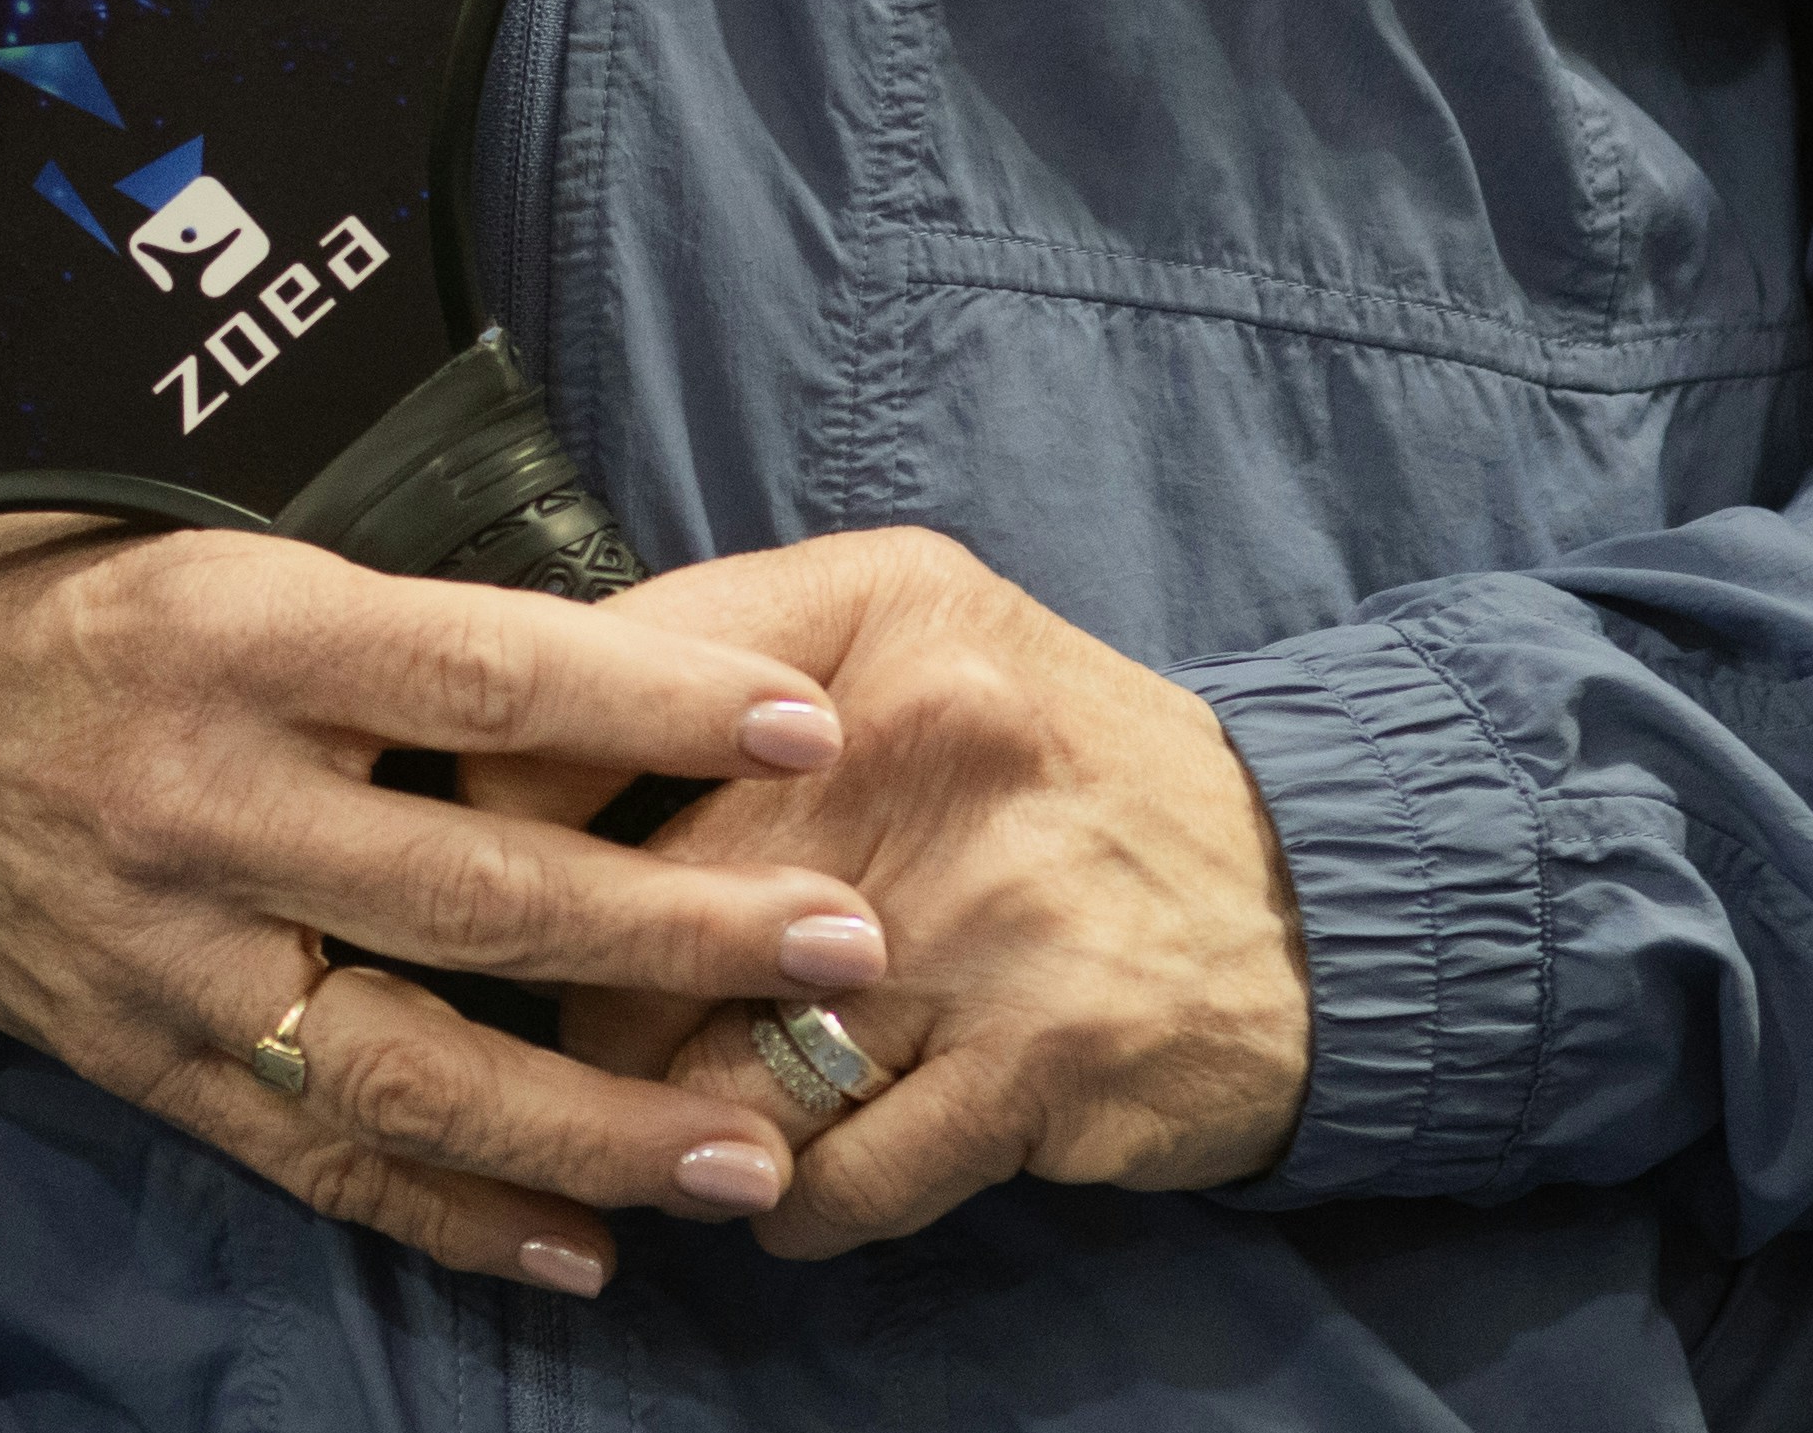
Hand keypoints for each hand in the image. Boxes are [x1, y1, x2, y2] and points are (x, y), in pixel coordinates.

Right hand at [0, 519, 885, 1298]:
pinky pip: (320, 1162)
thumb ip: (382, 596)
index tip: (802, 725)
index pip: (482, 675)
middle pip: (479, 893)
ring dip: (595, 1128)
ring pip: (413, 1068)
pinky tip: (585, 1249)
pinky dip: (456, 1221)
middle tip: (845, 949)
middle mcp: (203, 802)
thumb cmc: (57, 592)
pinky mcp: (144, 1060)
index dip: (655, 703)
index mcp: (231, 634)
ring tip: (750, 1153)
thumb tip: (609, 648)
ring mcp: (173, 956)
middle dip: (681, 933)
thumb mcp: (202, 527)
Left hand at [567, 526, 1307, 1259]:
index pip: (600, 687)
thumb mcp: (921, 640)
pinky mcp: (1035, 1057)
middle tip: (601, 1022)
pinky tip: (791, 1182)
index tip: (488, 855)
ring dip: (679, 1113)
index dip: (509, 794)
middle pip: (627, 902)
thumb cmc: (1069, 775)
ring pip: (708, 1057)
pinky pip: (829, 1174)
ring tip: (694, 1110)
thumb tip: (518, 742)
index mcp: (877, 609)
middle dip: (589, 989)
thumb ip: (736, 665)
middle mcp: (923, 739)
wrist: (1325, 894)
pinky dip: (788, 1202)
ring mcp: (980, 906)